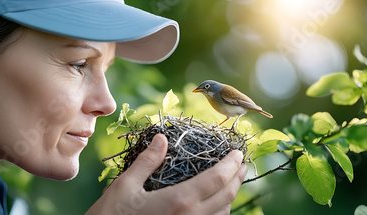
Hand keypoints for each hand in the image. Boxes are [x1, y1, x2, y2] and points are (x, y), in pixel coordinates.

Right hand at [86, 134, 247, 214]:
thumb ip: (147, 162)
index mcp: (179, 201)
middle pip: (226, 197)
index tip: (238, 153)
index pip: (216, 179)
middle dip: (238, 178)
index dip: (231, 165)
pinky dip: (219, 212)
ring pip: (223, 214)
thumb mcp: (125, 186)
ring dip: (231, 196)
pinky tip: (214, 204)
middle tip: (241, 164)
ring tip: (231, 181)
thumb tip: (162, 139)